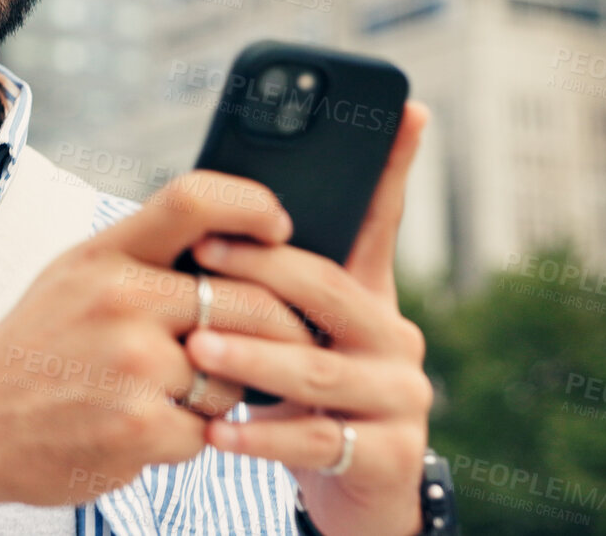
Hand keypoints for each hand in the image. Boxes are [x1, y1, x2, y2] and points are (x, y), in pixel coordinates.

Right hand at [0, 169, 315, 517]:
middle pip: (249, 300)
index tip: (279, 226)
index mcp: (105, 254)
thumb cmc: (34, 348)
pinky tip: (148, 428)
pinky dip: (189, 436)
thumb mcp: (74, 277)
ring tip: (176, 392)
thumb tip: (233, 239)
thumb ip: (144, 256)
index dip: (253, 205)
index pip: (194, 200)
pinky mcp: (139, 426)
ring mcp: (131, 365)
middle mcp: (120, 300)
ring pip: (234, 375)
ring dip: (222, 392)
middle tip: (289, 343)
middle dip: (280, 329)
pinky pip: (206, 431)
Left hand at [181, 101, 433, 535]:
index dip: (393, 166)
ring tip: (197, 345)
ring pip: (320, 370)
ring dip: (252, 356)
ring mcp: (400, 398)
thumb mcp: (295, 332)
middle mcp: (396, 337)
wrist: (350, 494)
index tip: (408, 110)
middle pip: (332, 292)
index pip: (379, 221)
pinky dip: (262, 436)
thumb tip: (215, 211)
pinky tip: (216, 431)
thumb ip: (271, 278)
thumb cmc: (304, 396)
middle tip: (203, 256)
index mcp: (368, 297)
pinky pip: (317, 441)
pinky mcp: (390, 457)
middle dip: (264, 271)